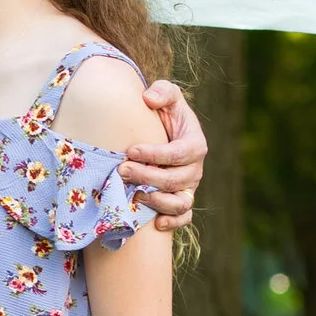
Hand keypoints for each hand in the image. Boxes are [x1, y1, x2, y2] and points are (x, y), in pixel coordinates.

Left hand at [125, 81, 204, 228]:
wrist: (160, 131)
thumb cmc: (162, 112)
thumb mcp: (166, 95)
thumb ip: (163, 91)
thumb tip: (149, 98)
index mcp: (195, 144)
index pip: (179, 153)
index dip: (155, 154)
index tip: (130, 150)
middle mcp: (194, 169)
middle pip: (175, 180)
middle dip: (147, 176)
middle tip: (121, 170)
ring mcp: (189, 187)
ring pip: (180, 202)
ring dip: (157, 201)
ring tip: (133, 194)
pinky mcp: (181, 201)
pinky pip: (183, 218)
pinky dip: (172, 223)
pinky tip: (155, 223)